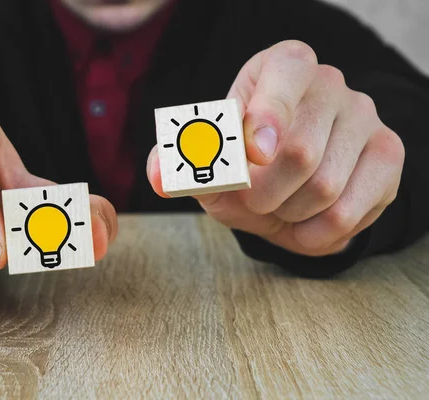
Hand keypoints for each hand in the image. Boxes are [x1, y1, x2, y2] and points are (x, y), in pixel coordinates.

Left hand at [147, 40, 404, 256]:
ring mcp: (365, 117)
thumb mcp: (207, 159)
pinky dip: (315, 234)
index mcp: (282, 66)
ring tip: (278, 207)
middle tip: (251, 200)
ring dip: (286, 214)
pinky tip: (304, 222)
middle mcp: (329, 84)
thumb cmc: (244, 164)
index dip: (268, 114)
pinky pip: (349, 213)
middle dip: (261, 194)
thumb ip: (177, 164)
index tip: (255, 153)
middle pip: (299, 152)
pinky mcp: (388, 155)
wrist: (290, 183)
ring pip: (324, 188)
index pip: (285, 73)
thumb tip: (159, 178)